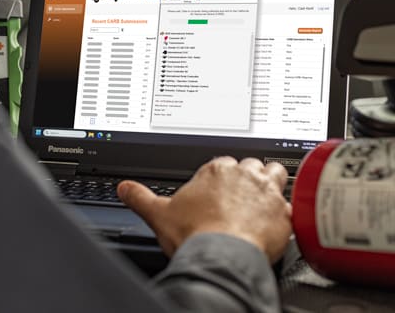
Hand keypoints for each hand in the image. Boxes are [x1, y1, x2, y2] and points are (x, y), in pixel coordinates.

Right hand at [117, 157, 291, 262]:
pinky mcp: (284, 213)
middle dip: (247, 176)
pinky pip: (292, 204)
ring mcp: (266, 192)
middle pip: (251, 164)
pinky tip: (279, 221)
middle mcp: (242, 175)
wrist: (222, 255)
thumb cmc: (195, 234)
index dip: (221, 176)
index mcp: (214, 171)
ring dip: (271, 182)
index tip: (217, 189)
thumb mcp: (158, 213)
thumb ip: (140, 197)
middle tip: (240, 194)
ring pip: (276, 173)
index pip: (222, 163)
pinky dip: (286, 212)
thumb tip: (125, 188)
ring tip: (264, 196)